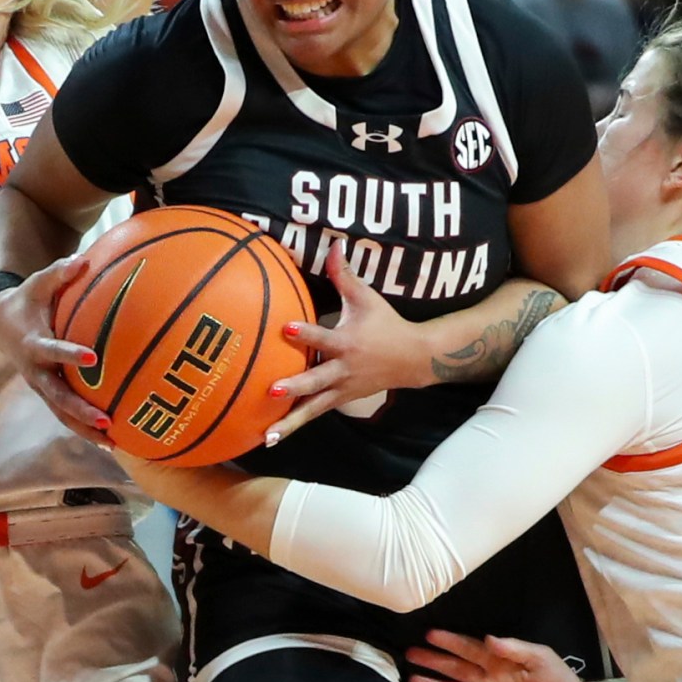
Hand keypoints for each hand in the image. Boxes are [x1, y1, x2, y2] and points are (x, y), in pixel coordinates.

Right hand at [0, 253, 109, 442]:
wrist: (1, 323)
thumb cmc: (26, 300)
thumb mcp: (38, 283)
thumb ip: (60, 272)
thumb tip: (84, 260)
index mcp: (33, 344)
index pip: (52, 351)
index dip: (69, 355)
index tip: (92, 358)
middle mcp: (36, 371)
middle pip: (57, 397)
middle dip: (80, 410)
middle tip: (105, 419)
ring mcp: (41, 386)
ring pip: (61, 413)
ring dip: (84, 428)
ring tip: (112, 441)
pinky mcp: (48, 393)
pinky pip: (65, 414)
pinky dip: (84, 427)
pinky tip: (110, 439)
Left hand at [269, 247, 428, 441]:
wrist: (413, 360)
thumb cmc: (386, 324)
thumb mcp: (367, 299)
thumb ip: (345, 275)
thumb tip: (334, 244)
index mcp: (347, 343)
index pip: (323, 337)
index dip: (305, 333)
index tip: (285, 328)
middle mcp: (343, 370)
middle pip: (316, 380)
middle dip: (295, 386)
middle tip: (271, 389)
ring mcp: (341, 390)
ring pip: (313, 408)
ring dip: (291, 421)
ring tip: (268, 435)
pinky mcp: (339, 400)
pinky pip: (314, 414)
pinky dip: (295, 425)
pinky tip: (271, 437)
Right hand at [404, 631, 622, 681]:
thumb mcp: (542, 658)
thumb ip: (516, 648)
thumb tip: (488, 639)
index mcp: (501, 663)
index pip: (470, 650)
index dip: (450, 642)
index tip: (429, 634)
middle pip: (456, 670)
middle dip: (434, 661)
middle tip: (410, 654)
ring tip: (413, 680)